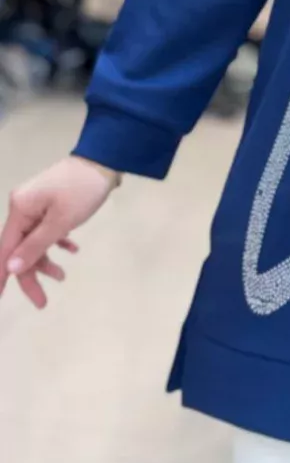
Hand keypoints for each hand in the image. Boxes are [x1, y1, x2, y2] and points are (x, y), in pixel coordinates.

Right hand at [0, 157, 117, 308]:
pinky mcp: (50, 204)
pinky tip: (71, 249)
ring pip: (34, 241)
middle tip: (43, 302)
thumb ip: (35, 247)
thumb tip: (11, 269)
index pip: (4, 249)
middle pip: (20, 248)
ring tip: (63, 275)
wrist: (105, 160)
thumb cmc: (83, 190)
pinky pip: (46, 230)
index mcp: (20, 209)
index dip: (1, 276)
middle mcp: (22, 207)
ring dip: (46, 259)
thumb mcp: (61, 222)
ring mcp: (36, 205)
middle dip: (30, 274)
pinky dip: (56, 242)